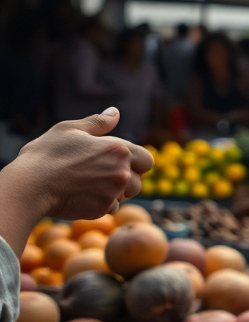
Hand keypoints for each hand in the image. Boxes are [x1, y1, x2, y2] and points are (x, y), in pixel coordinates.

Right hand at [10, 108, 153, 218]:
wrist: (29, 186)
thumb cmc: (46, 154)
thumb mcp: (69, 130)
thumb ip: (97, 122)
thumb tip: (115, 112)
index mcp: (119, 149)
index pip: (147, 160)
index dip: (136, 162)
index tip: (119, 163)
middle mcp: (122, 171)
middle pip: (138, 181)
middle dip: (126, 180)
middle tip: (100, 176)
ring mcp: (113, 192)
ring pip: (126, 196)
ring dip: (114, 193)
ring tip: (90, 185)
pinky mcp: (102, 209)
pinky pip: (110, 208)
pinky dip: (100, 205)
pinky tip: (81, 196)